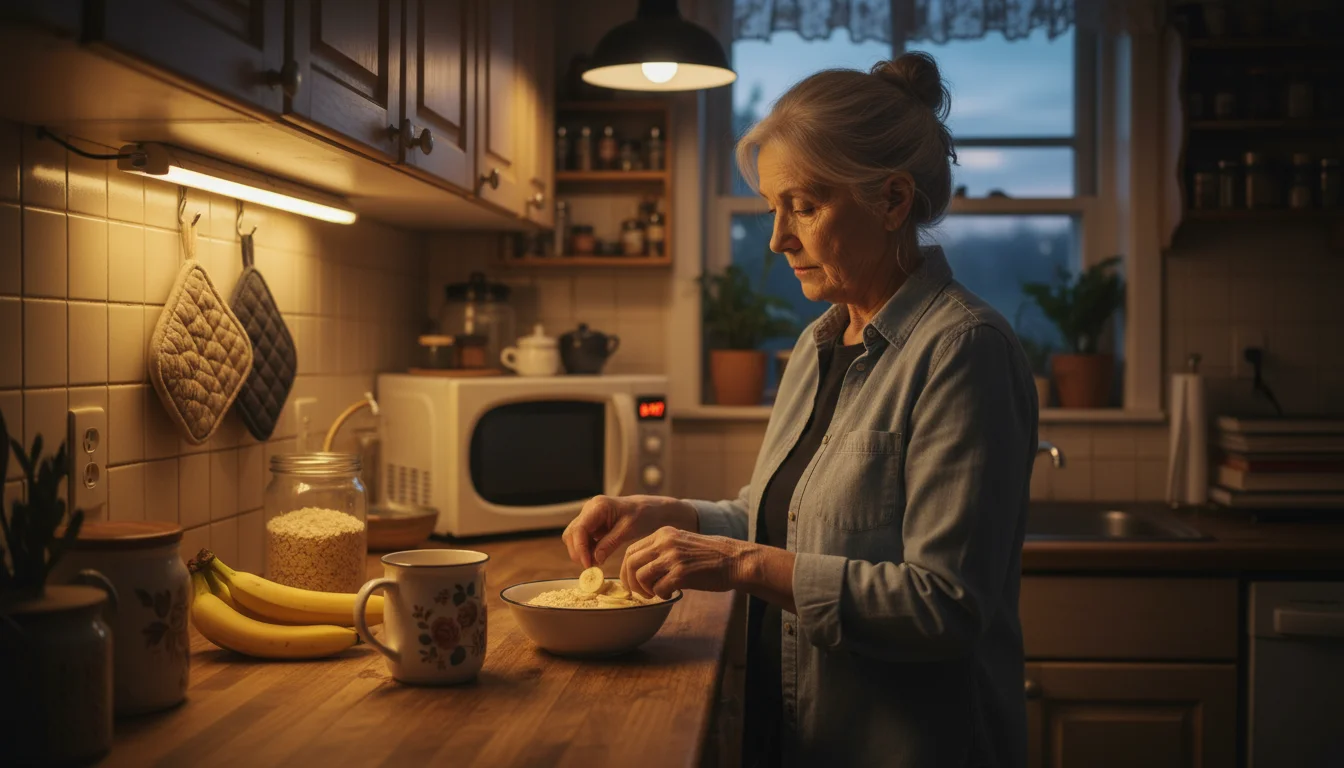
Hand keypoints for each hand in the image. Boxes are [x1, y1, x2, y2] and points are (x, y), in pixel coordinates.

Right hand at [563, 495, 697, 567]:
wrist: (652, 509)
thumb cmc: (643, 515)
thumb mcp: (629, 530)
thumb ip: (610, 543)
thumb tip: (594, 559)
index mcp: (598, 506)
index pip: (579, 529)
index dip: (580, 549)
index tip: (587, 565)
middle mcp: (590, 508)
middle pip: (572, 533)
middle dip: (578, 552)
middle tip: (591, 568)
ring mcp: (590, 516)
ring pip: (574, 537)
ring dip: (582, 552)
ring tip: (596, 564)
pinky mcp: (593, 524)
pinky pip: (583, 538)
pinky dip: (587, 549)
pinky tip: (598, 557)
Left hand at [620, 527, 750, 599]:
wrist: (734, 560)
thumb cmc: (708, 556)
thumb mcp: (681, 543)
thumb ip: (661, 551)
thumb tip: (640, 570)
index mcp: (663, 534)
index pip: (631, 551)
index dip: (627, 570)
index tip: (632, 582)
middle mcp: (665, 542)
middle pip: (631, 563)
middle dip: (631, 583)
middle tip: (641, 593)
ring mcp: (673, 557)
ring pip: (642, 576)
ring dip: (646, 590)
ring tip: (657, 593)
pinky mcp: (682, 573)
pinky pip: (659, 589)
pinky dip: (662, 595)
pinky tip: (671, 594)